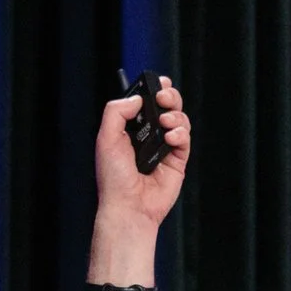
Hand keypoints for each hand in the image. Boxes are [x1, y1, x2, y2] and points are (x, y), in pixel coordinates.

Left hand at [89, 77, 189, 287]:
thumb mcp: (106, 139)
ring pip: (179, 119)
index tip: (157, 83)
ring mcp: (164, 148)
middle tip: (163, 96)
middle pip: (167, 106)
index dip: (154, 90)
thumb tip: (137, 98)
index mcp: (130, 130)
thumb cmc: (114, 179)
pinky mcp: (177, 160)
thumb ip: (116, 112)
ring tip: (165, 122)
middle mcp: (148, 137)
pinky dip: (180, 133)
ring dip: (175, 114)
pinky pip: (185, 138)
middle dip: (169, 96)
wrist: (128, 207)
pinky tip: (171, 137)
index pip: (146, 103)